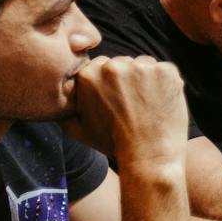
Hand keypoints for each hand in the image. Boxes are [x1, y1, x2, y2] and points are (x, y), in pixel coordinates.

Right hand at [67, 56, 187, 169]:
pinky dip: (166, 83)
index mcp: (88, 74)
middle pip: (122, 63)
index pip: (102, 66)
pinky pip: (165, 70)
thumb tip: (54, 97)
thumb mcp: (77, 129)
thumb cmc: (113, 144)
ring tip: (148, 105)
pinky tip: (161, 102)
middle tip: (133, 104)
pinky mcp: (167, 71)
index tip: (117, 100)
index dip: (111, 84)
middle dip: (128, 79)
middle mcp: (113, 66)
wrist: (149, 156)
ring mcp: (142, 67)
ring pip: (144, 65)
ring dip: (147, 79)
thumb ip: (64, 108)